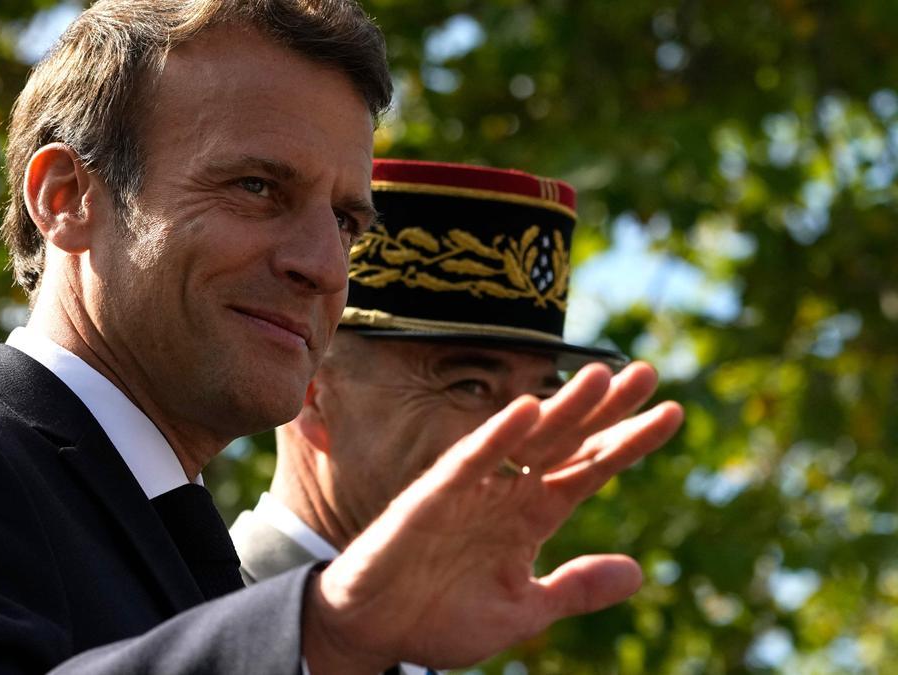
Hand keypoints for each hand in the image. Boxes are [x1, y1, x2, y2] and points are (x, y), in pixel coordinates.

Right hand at [301, 362, 683, 672]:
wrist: (375, 632)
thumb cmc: (441, 618)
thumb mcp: (522, 611)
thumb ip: (574, 588)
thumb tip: (640, 571)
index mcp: (529, 518)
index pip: (587, 470)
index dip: (628, 443)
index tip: (674, 413)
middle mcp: (505, 494)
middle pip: (565, 442)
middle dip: (605, 408)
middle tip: (649, 372)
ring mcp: (470, 491)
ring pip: (525, 441)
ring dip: (563, 409)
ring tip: (603, 375)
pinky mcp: (431, 497)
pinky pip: (470, 461)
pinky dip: (497, 435)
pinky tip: (527, 408)